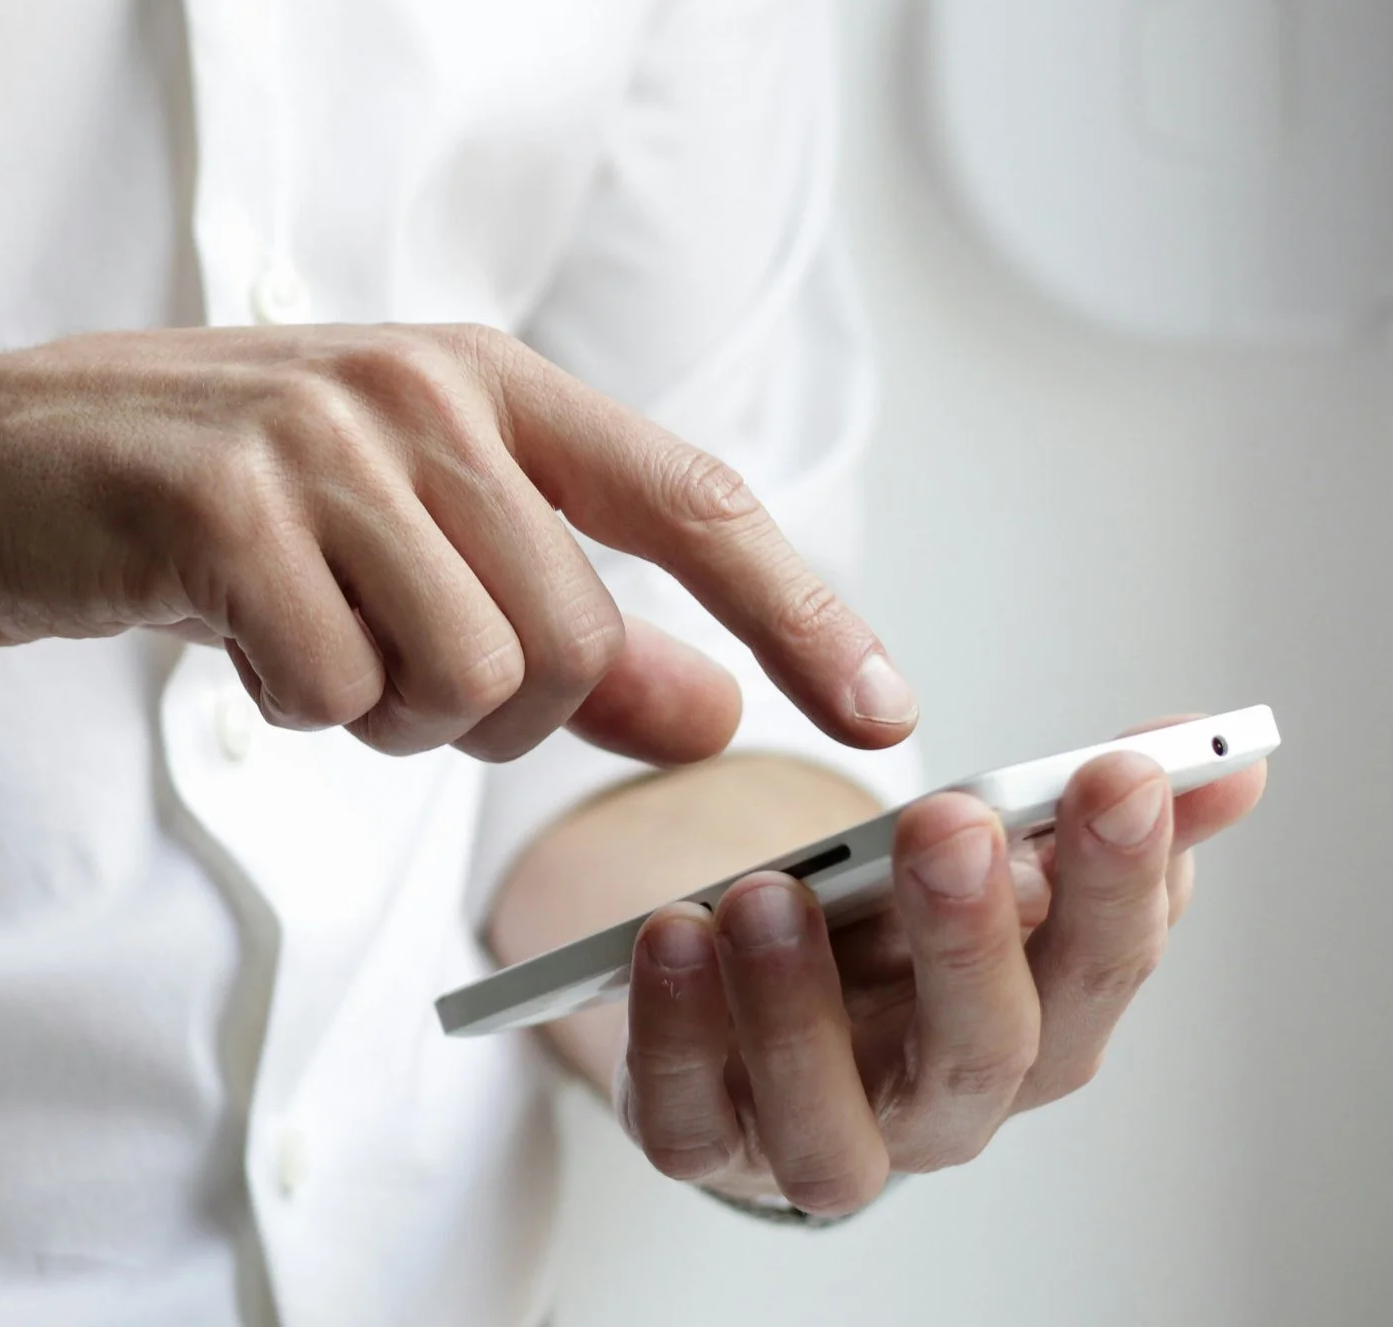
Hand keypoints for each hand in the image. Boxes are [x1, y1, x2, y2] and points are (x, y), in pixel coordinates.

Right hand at [0, 324, 916, 763]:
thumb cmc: (194, 505)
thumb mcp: (395, 544)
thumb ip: (563, 624)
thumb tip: (713, 711)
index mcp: (481, 378)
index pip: (691, 501)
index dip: (800, 612)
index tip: (883, 712)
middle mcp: (419, 390)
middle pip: (571, 641)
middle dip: (490, 712)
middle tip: (378, 671)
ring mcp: (320, 440)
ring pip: (466, 679)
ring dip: (382, 714)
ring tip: (299, 643)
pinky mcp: (223, 507)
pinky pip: (334, 691)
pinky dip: (291, 707)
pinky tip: (229, 639)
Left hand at [613, 720, 1267, 1212]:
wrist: (754, 1011)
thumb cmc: (886, 943)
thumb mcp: (982, 866)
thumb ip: (1086, 815)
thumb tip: (1227, 756)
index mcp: (1036, 1029)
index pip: (1101, 967)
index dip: (1119, 878)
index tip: (1114, 772)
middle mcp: (942, 1107)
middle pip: (983, 1052)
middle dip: (970, 937)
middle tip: (950, 824)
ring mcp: (820, 1138)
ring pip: (830, 1123)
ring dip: (799, 1006)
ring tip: (767, 893)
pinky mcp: (704, 1143)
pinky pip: (686, 1121)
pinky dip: (674, 1036)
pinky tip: (671, 937)